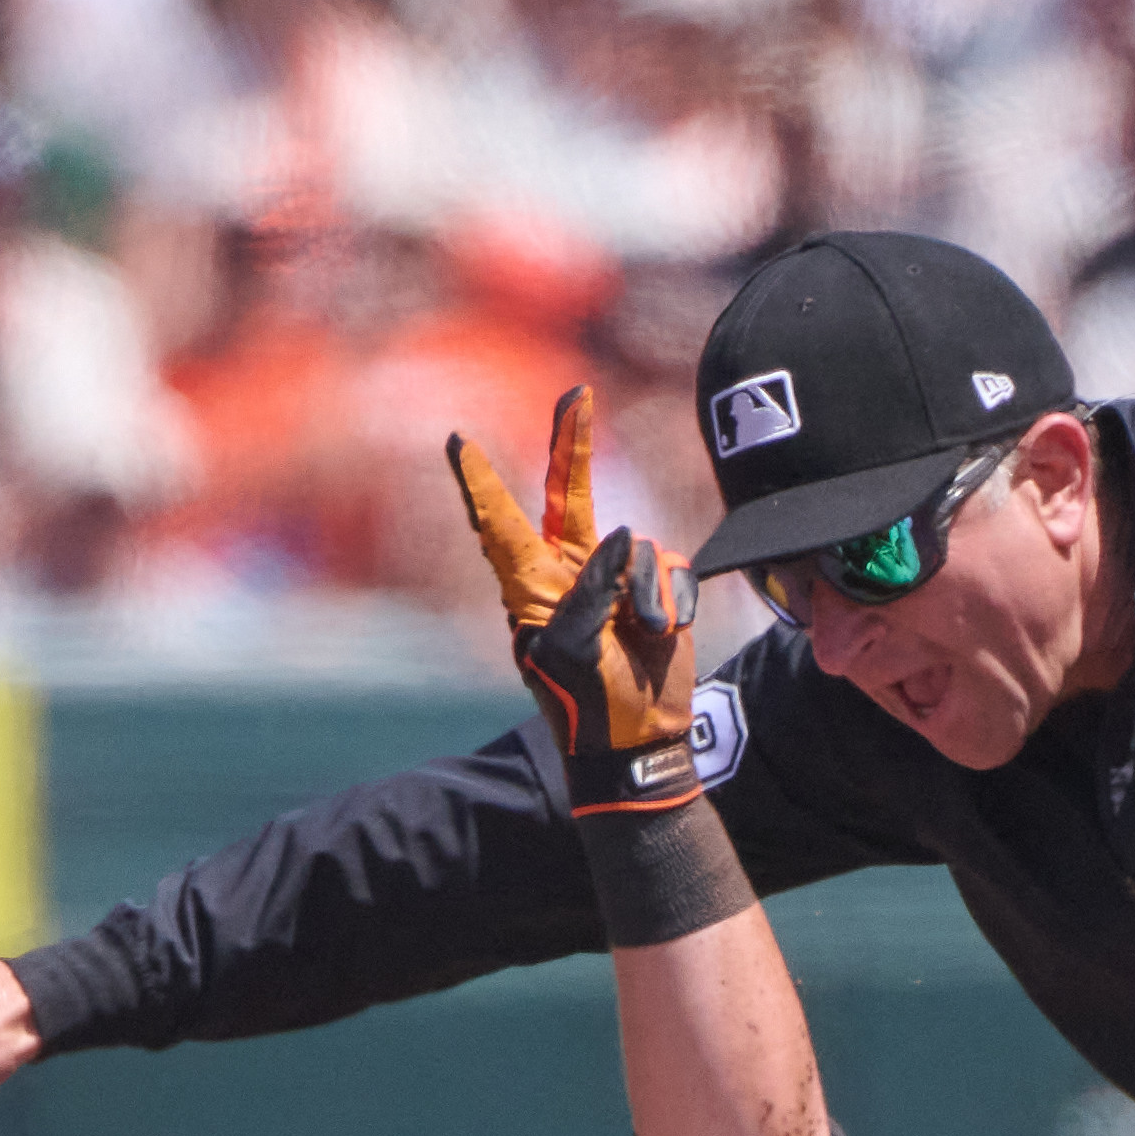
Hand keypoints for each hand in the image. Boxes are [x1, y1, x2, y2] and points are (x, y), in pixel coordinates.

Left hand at [453, 392, 693, 778]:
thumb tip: (623, 532)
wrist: (640, 742)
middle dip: (574, 444)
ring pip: (639, 546)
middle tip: (577, 393)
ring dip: (646, 596)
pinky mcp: (656, 588)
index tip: (460, 442)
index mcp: (530, 589)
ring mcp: (615, 578)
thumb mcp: (572, 650)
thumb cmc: (588, 706)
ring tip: (640, 639)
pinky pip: (673, 566)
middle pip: (568, 494)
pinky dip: (674, 601)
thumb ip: (592, 588)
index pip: (500, 526)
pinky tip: (664, 634)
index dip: (482, 483)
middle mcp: (568, 572)